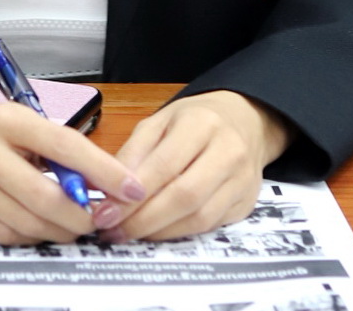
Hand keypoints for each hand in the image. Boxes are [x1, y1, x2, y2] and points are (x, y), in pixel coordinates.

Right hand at [0, 84, 145, 245]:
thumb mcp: (18, 118)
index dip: (103, 171)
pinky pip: (7, 236)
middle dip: (82, 215)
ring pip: (29, 223)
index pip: (65, 146)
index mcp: (8, 120)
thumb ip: (53, 146)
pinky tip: (42, 227)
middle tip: (99, 218)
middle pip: (47, 197)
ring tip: (75, 224)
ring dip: (60, 230)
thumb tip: (98, 179)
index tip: (131, 187)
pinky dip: (32, 236)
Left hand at [92, 91, 291, 241]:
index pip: (164, 165)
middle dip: (143, 220)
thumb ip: (134, 152)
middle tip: (114, 230)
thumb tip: (108, 190)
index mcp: (201, 123)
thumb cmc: (196, 120)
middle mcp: (228, 151)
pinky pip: (210, 227)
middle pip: (185, 196)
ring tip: (130, 233)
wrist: (245, 120)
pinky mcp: (246, 204)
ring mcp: (241, 180)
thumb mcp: (160, 121)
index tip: (105, 212)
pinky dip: (179, 233)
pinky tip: (158, 231)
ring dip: (159, 232)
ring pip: (199, 218)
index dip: (132, 195)